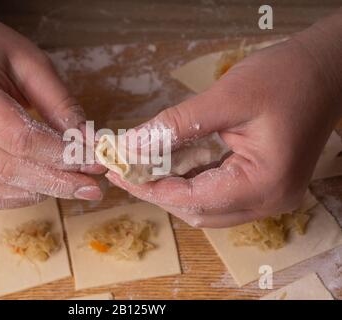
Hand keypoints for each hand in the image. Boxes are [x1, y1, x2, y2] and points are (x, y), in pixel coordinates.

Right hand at [0, 6, 102, 223]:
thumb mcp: (33, 63)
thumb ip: (61, 103)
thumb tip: (90, 144)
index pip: (21, 139)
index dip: (63, 156)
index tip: (95, 164)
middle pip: (6, 171)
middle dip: (57, 183)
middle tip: (92, 187)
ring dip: (31, 195)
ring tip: (62, 185)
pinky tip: (10, 195)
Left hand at [107, 29, 341, 227]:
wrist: (325, 70)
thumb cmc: (284, 78)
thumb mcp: (226, 98)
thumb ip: (175, 125)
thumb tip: (129, 145)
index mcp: (264, 183)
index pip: (193, 198)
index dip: (150, 187)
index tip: (118, 171)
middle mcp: (268, 200)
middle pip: (198, 210)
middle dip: (157, 191)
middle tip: (124, 169)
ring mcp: (268, 196)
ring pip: (206, 206)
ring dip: (171, 188)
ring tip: (139, 166)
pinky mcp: (263, 184)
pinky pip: (218, 192)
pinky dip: (190, 181)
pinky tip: (168, 164)